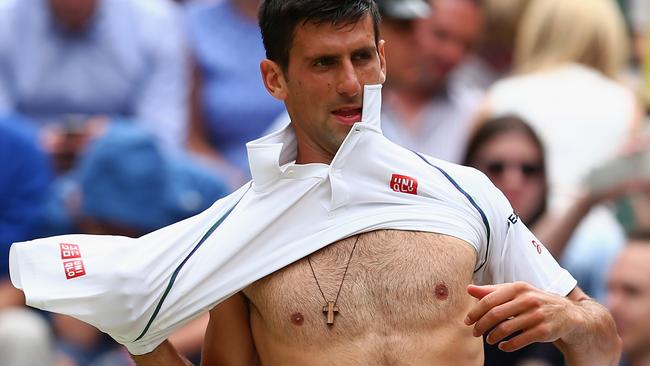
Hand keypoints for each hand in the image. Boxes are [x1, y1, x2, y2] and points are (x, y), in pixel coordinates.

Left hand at [464, 282, 578, 351]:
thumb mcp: (516, 292)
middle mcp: (528, 299)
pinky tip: (502, 346)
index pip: (489, 299)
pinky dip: (507, 345)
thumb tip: (469, 289)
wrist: (567, 313)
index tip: (467, 320)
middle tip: (474, 332)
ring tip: (489, 339)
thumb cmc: (534, 301)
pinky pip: (519, 341)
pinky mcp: (544, 331)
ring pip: (506, 328)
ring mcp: (537, 315)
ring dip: (493, 336)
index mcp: (518, 287)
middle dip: (481, 325)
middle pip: (495, 314)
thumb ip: (492, 291)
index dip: (476, 311)